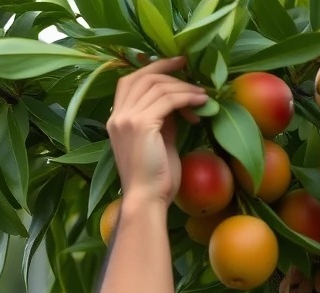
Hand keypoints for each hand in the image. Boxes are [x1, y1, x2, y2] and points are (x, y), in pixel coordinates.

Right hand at [106, 57, 207, 207]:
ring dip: (183, 88)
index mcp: (117, 120)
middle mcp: (118, 115)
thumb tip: (176, 104)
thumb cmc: (156, 180)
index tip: (176, 66)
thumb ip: (162, 122)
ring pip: (158, 86)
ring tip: (202, 96)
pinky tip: (200, 103)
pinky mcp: (141, 124)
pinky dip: (186, 98)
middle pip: (143, 77)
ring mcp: (127, 118)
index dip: (153, 68)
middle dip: (168, 69)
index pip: (130, 82)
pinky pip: (167, 100)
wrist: (147, 199)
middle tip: (190, 68)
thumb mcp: (159, 143)